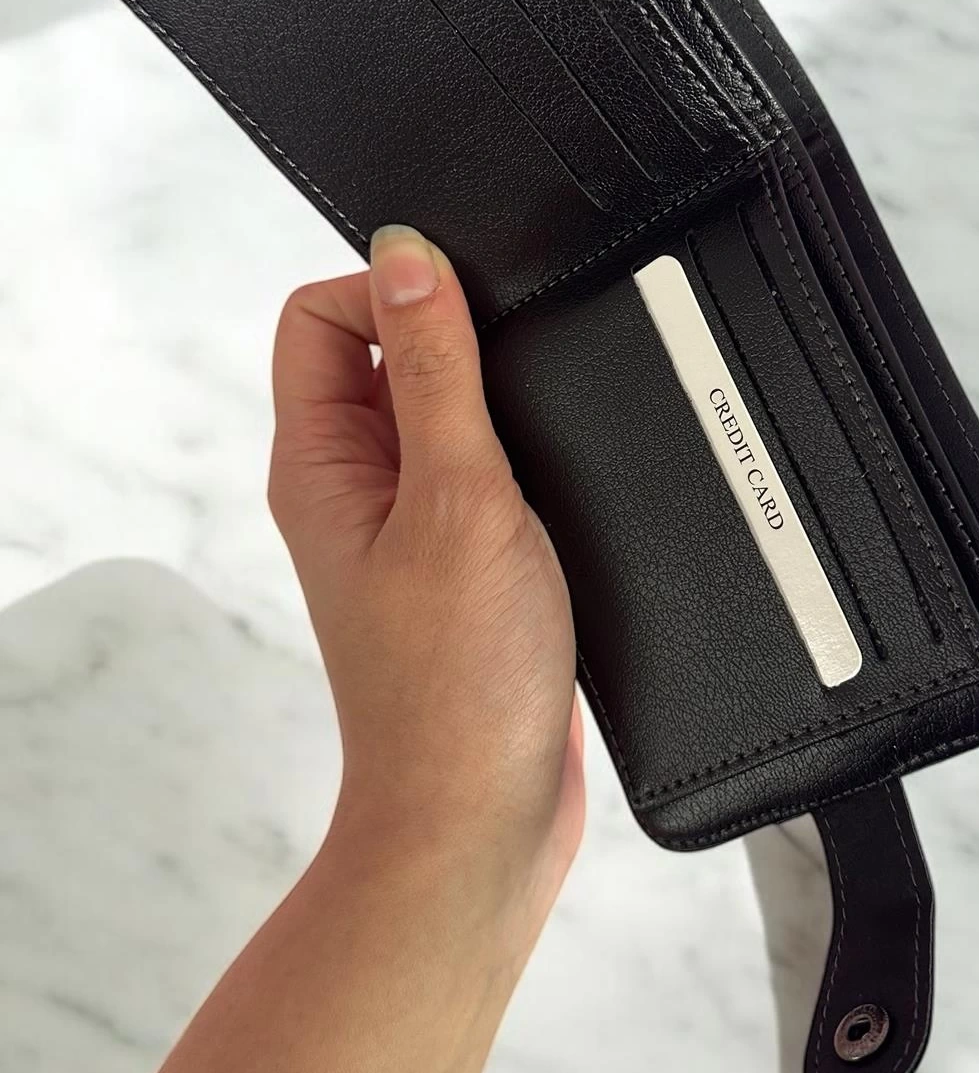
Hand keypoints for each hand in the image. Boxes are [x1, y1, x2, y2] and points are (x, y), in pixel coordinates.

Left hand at [268, 225, 583, 945]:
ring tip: (543, 439)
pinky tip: (567, 483)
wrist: (484, 816)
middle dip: (455, 341)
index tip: (466, 308)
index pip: (318, 317)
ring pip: (444, 412)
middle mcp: (354, 488)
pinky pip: (483, 471)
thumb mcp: (454, 498)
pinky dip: (524, 458)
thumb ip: (434, 372)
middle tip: (516, 380)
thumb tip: (406, 257)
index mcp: (320, 463)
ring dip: (498, 401)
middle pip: (383, 355)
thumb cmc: (456, 684)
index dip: (388, 289)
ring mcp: (408, 527)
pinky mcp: (464, 563)